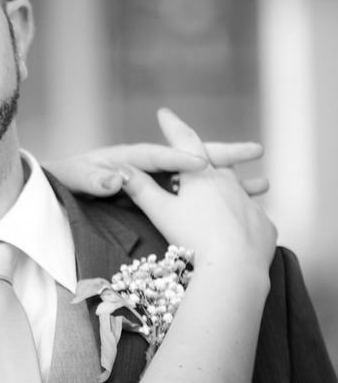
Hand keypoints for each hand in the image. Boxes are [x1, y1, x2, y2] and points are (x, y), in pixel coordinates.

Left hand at [46, 136, 268, 197]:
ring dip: (230, 179)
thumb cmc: (67, 180)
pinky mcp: (159, 193)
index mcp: (126, 157)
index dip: (178, 159)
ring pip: (198, 177)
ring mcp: (156, 179)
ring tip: (263, 184)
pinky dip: (217, 197)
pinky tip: (242, 205)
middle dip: (222, 154)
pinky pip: (193, 194)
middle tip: (256, 150)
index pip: (156, 156)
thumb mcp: (76, 179)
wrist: (59, 185)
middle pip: (189, 157)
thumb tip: (115, 179)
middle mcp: (146, 164)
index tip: (201, 164)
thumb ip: (93, 180)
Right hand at [120, 109, 276, 270]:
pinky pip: (252, 216)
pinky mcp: (264, 226)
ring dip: (233, 186)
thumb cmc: (192, 238)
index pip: (184, 141)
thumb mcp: (160, 211)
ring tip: (242, 183)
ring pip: (239, 188)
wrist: (234, 269)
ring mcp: (249, 204)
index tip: (164, 113)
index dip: (172, 126)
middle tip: (203, 153)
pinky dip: (243, 216)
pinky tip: (239, 226)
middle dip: (207, 155)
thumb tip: (118, 169)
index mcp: (201, 175)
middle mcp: (228, 183)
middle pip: (216, 162)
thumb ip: (140, 189)